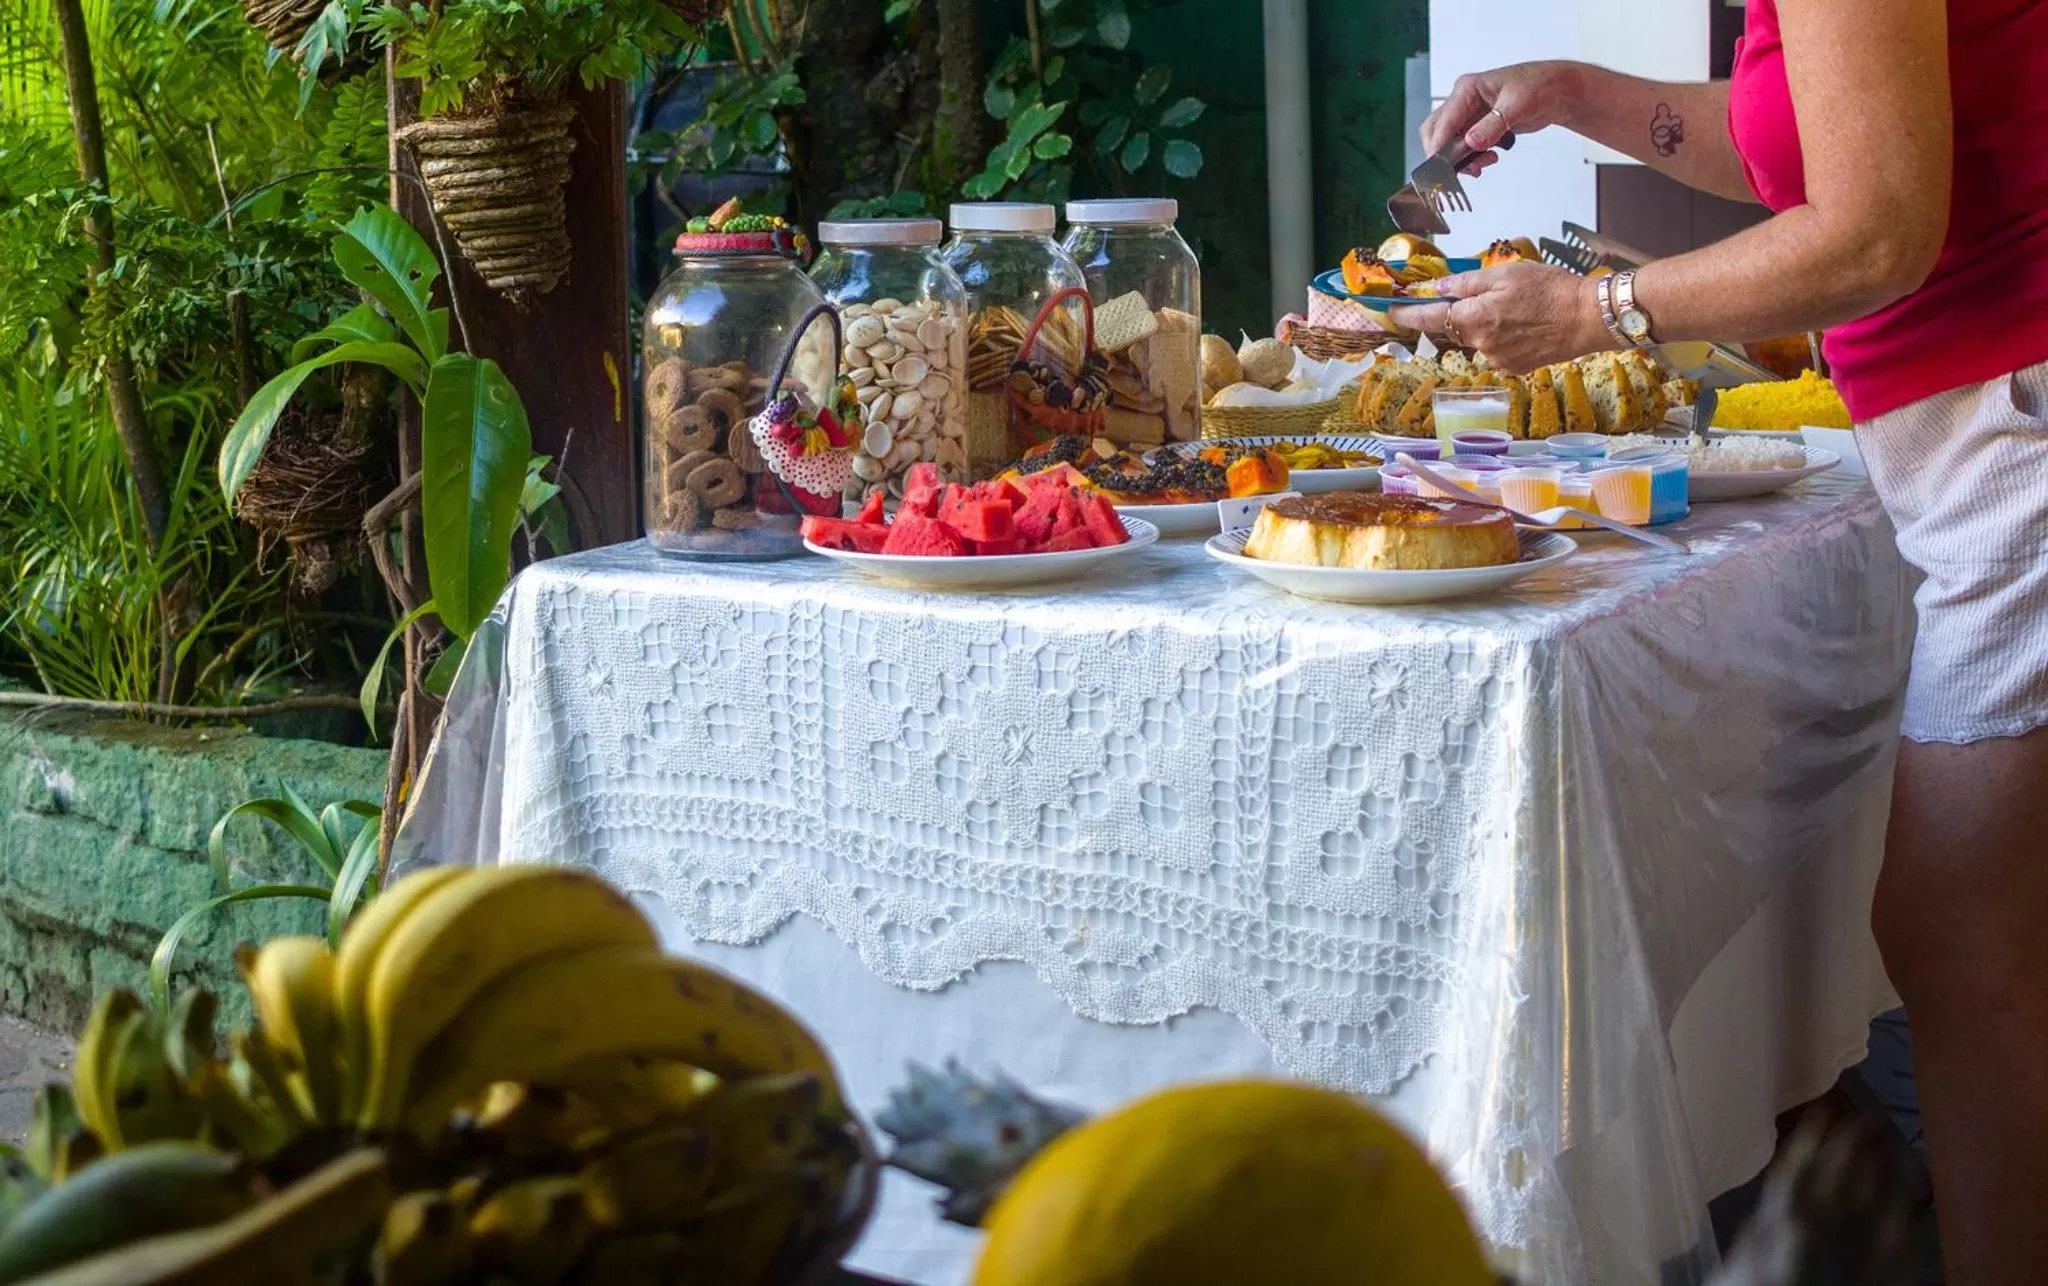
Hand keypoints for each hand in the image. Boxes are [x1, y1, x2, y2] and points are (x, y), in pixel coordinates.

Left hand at [1404, 264, 1610, 373]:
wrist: (1588, 318)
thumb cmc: (1551, 290)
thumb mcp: (1506, 274)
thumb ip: (1467, 283)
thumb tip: (1437, 287)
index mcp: (1474, 318)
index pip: (1428, 318)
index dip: (1406, 314)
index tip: (1390, 310)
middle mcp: (1480, 345)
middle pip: (1454, 328)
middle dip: (1459, 313)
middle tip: (1485, 295)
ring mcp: (1497, 360)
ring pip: (1477, 339)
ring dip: (1485, 324)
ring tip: (1518, 308)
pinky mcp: (1513, 368)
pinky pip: (1496, 350)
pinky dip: (1502, 337)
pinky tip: (1525, 325)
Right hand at [1420, 61, 1583, 173]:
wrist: (1557, 91)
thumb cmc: (1540, 86)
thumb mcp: (1517, 105)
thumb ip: (1492, 125)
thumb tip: (1471, 142)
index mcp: (1468, 89)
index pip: (1443, 120)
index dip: (1438, 145)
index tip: (1439, 167)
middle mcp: (1464, 101)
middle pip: (1437, 132)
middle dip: (1444, 155)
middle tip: (1459, 170)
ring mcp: (1470, 115)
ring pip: (1448, 142)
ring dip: (1460, 159)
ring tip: (1481, 165)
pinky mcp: (1479, 127)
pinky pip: (1464, 147)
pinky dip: (1471, 158)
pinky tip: (1488, 159)